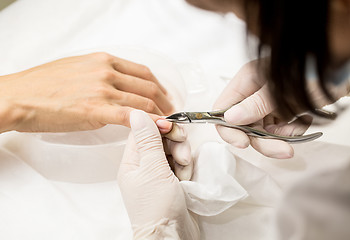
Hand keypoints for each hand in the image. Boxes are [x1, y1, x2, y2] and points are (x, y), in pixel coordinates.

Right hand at [0, 52, 173, 132]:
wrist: (20, 97)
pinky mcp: (97, 110)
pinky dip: (149, 123)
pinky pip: (131, 117)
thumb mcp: (76, 69)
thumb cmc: (43, 85)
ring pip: (144, 102)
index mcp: (103, 60)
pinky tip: (158, 129)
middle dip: (165, 101)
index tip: (165, 96)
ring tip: (167, 124)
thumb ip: (100, 75)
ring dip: (160, 114)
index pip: (142, 72)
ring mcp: (103, 90)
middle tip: (171, 112)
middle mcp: (107, 72)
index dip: (159, 86)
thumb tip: (115, 87)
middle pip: (148, 86)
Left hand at [118, 110, 198, 239]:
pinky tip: (186, 178)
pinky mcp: (172, 181)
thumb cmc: (157, 205)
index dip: (158, 125)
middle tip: (181, 156)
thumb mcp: (153, 169)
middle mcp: (144, 166)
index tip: (172, 126)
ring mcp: (159, 174)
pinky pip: (180, 164)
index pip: (143, 131)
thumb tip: (136, 112)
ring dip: (182, 156)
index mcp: (132, 161)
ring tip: (184, 171)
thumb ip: (148, 140)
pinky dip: (185, 168)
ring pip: (173, 150)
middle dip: (175, 143)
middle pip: (161, 139)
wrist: (171, 236)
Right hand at [214, 60, 308, 158]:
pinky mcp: (280, 113)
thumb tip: (229, 118)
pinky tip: (303, 121)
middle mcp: (252, 94)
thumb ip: (255, 104)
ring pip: (261, 133)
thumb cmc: (312, 73)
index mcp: (246, 81)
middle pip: (243, 126)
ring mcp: (266, 104)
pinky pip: (277, 132)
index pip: (223, 109)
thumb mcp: (281, 89)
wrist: (341, 75)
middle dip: (262, 141)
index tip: (243, 143)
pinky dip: (290, 132)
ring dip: (279, 138)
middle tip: (283, 150)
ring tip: (298, 132)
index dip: (228, 129)